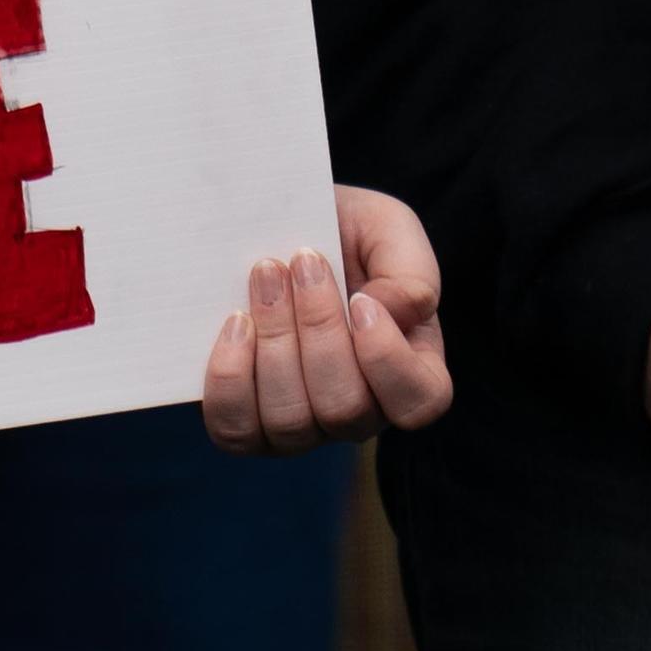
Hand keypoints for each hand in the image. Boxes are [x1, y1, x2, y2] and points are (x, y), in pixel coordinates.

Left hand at [200, 183, 454, 451]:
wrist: (271, 222)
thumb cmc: (341, 230)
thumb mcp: (388, 229)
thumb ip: (410, 272)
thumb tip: (389, 313)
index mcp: (409, 371)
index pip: (419, 402)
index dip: (388, 359)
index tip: (360, 298)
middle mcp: (358, 412)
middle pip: (346, 409)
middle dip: (318, 329)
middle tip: (301, 261)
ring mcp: (301, 426)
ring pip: (290, 421)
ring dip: (274, 342)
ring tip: (264, 275)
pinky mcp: (246, 424)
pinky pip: (235, 428)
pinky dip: (231, 377)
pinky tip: (234, 322)